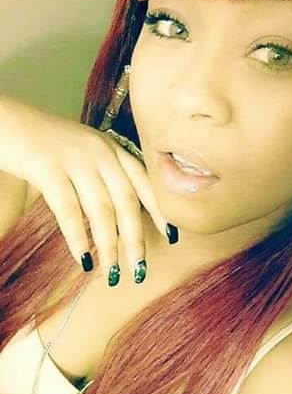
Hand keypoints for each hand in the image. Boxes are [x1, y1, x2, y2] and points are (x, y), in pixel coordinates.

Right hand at [0, 98, 167, 283]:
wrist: (3, 120)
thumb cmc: (43, 143)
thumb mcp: (84, 152)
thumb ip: (105, 176)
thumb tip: (123, 218)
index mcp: (113, 149)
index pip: (146, 184)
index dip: (160, 212)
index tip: (172, 238)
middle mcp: (101, 152)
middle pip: (128, 203)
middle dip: (135, 240)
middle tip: (140, 270)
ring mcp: (75, 159)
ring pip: (101, 210)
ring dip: (109, 246)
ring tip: (112, 272)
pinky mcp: (47, 168)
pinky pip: (69, 210)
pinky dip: (78, 237)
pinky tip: (84, 259)